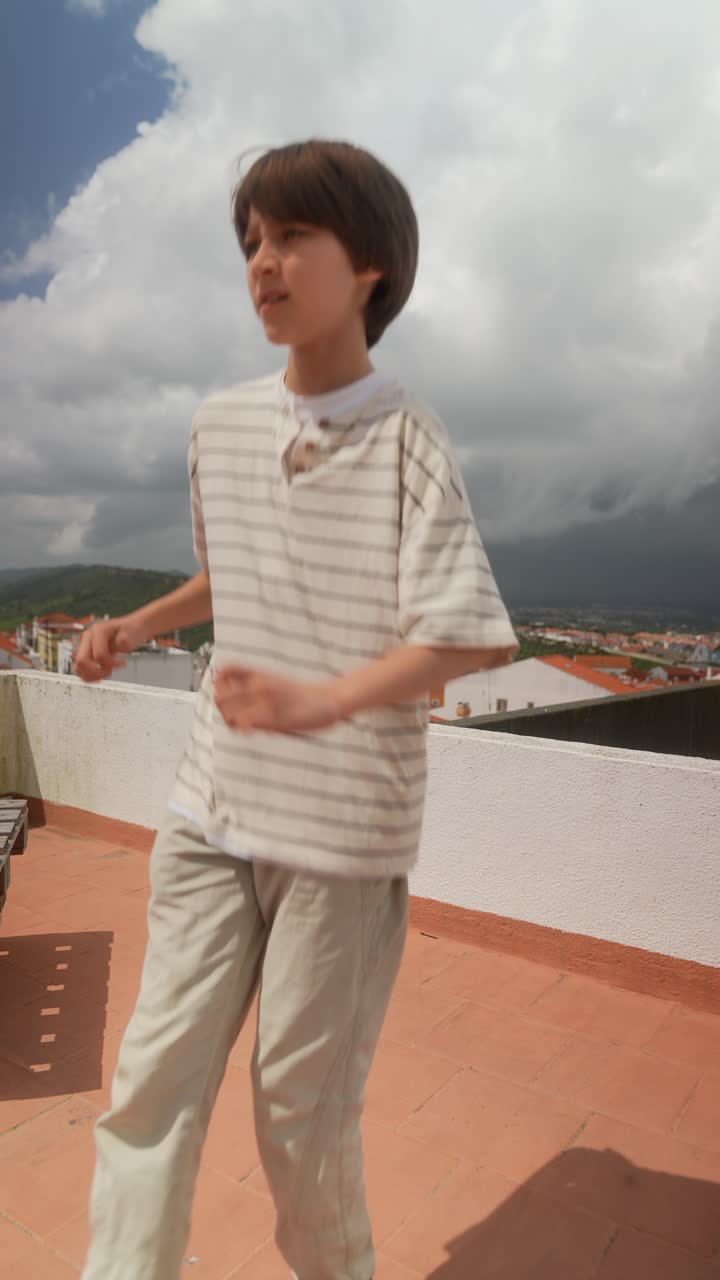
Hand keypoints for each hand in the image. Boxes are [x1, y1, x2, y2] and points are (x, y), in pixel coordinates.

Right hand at [74, 615, 147, 682]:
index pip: (98, 655)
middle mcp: (88, 637)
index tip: (123, 663)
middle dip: (97, 672)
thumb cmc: (131, 630)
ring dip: (92, 676)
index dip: (111, 664)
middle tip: (111, 671)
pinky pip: (80, 670)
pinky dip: (89, 676)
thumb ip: (126, 639)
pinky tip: (101, 675)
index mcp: (98, 630)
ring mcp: (84, 646)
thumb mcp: (133, 633)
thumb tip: (123, 640)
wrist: (129, 629)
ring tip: (106, 673)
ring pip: (78, 667)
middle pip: (81, 661)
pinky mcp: (85, 654)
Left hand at [214, 665, 342, 733]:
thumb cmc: (303, 695)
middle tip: (234, 718)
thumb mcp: (276, 680)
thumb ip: (255, 684)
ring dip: (230, 722)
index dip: (218, 683)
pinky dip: (242, 729)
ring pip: (228, 712)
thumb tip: (235, 697)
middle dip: (222, 709)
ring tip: (243, 727)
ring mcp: (265, 700)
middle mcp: (259, 684)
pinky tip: (251, 732)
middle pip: (220, 696)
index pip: (224, 670)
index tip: (225, 695)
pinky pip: (244, 723)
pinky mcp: (272, 717)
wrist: (330, 698)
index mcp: (260, 673)